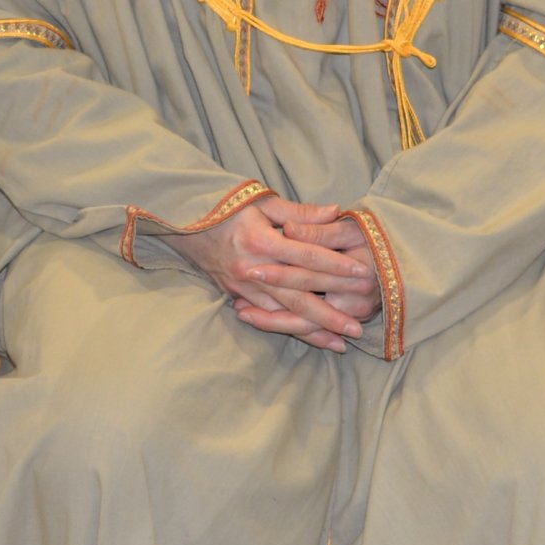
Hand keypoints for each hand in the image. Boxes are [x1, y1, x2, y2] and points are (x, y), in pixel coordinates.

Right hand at [155, 194, 380, 351]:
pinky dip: (288, 328)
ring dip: (312, 329)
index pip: (307, 256)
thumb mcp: (263, 202)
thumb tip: (336, 212)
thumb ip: (300, 212)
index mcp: (262, 240)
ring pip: (283, 313)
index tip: (362, 274)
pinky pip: (265, 316)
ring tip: (340, 342)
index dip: (336, 265)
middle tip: (358, 327)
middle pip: (298, 295)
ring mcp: (241, 285)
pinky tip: (309, 337)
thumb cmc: (227, 208)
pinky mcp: (233, 295)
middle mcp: (252, 268)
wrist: (182, 222)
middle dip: (331, 313)